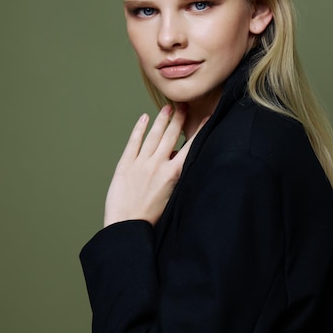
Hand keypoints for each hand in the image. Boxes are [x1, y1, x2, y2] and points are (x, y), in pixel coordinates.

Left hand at [104, 105, 205, 226]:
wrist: (127, 226)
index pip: (190, 146)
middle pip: (171, 135)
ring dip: (162, 120)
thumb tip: (175, 157)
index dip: (199, 130)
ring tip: (167, 108)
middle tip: (183, 106)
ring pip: (153, 136)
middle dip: (179, 118)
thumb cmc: (151, 217)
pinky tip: (144, 118)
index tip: (206, 118)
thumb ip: (175, 175)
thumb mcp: (171, 195)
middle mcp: (158, 164)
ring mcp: (141, 163)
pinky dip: (139, 128)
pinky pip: (134, 142)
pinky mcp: (125, 164)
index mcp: (174, 174)